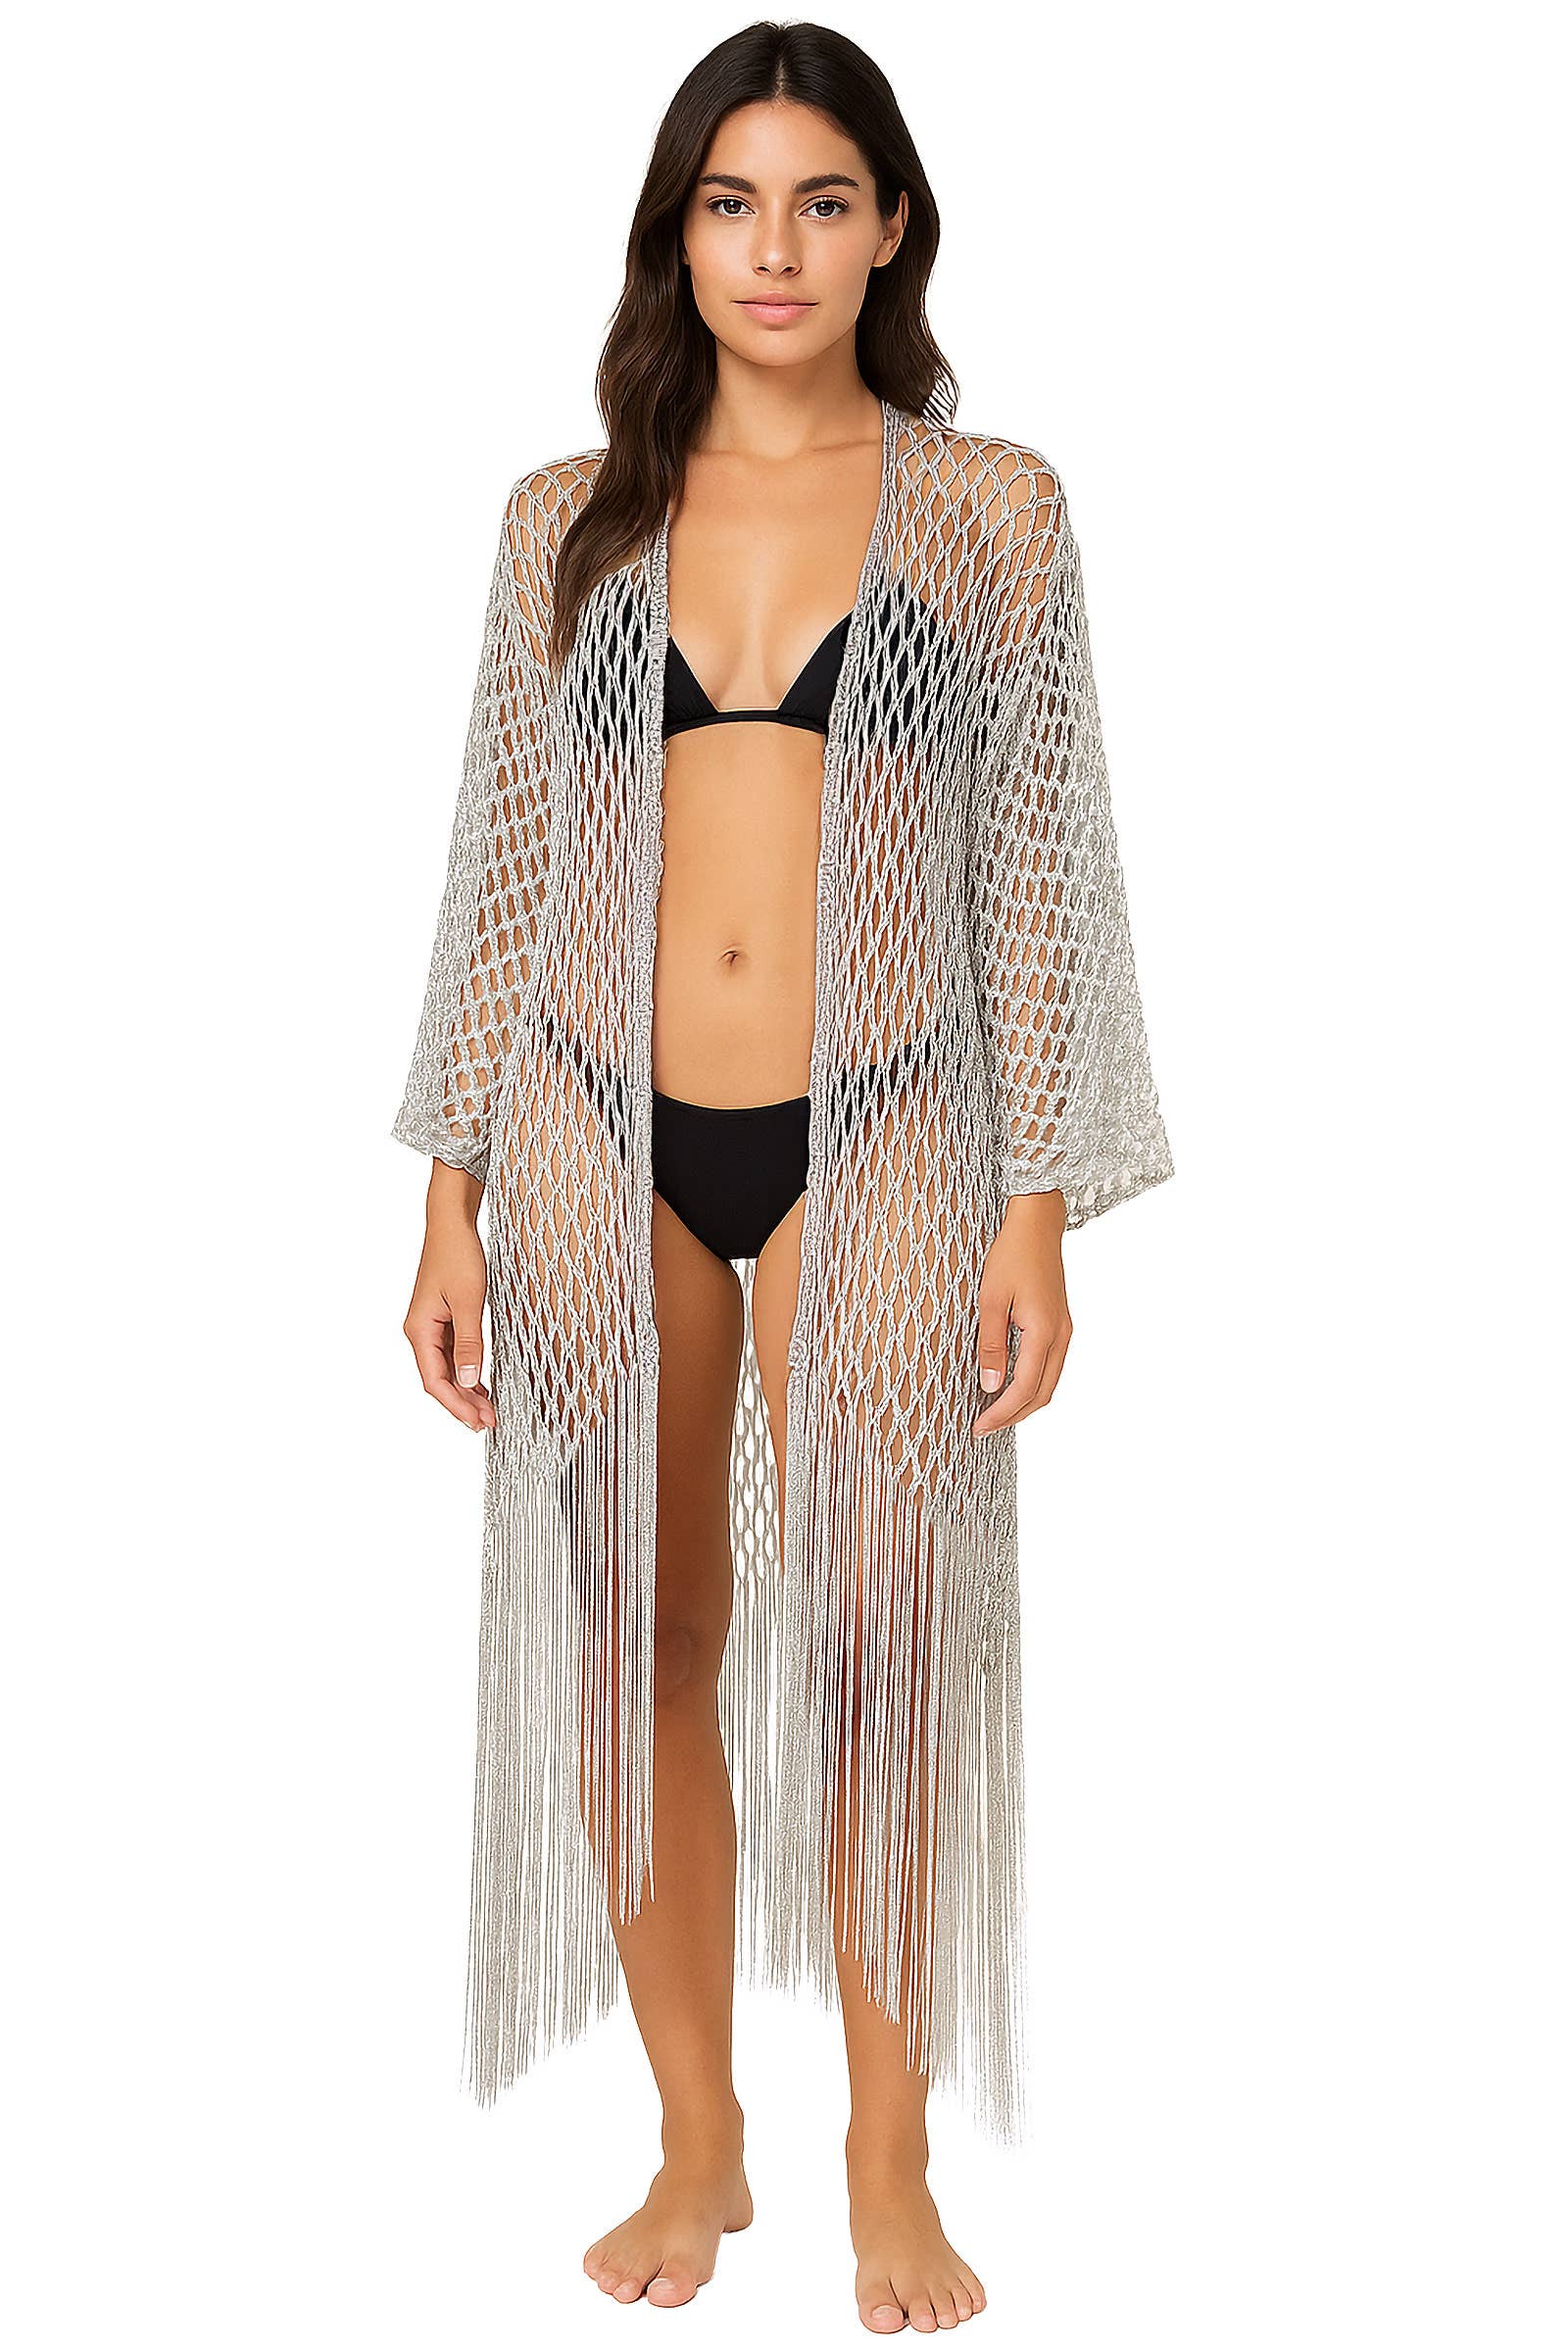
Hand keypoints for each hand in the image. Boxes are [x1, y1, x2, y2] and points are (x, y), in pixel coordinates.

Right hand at [403, 1207, 495, 1432]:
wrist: (451, 1223)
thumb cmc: (457, 1255)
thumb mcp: (468, 1301)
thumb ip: (469, 1343)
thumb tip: (468, 1380)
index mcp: (419, 1330)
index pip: (435, 1381)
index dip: (457, 1405)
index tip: (479, 1421)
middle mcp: (420, 1331)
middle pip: (439, 1379)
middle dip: (463, 1403)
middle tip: (489, 1422)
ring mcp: (430, 1326)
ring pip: (445, 1369)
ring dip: (465, 1390)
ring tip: (488, 1410)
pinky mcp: (442, 1319)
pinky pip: (451, 1354)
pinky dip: (466, 1371)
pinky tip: (480, 1384)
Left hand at [972, 1192, 1070, 1433]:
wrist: (1038, 1224)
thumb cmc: (1012, 1255)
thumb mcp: (990, 1299)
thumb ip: (991, 1344)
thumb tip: (990, 1385)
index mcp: (1044, 1333)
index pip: (1024, 1389)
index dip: (1001, 1413)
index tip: (978, 1427)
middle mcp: (1061, 1336)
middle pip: (1043, 1393)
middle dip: (1014, 1416)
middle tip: (983, 1427)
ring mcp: (1064, 1330)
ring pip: (1049, 1382)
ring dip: (1024, 1401)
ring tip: (994, 1412)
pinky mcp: (1060, 1323)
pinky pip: (1050, 1365)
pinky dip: (1032, 1383)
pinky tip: (1011, 1383)